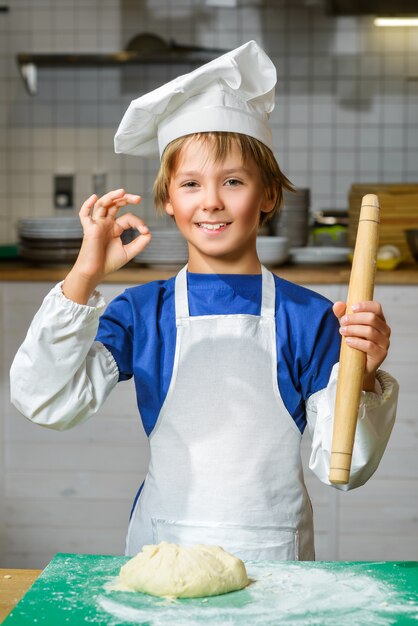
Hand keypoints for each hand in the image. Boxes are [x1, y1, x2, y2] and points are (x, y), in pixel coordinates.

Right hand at [63, 189, 150, 303]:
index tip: (145, 231)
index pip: (128, 217)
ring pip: (102, 205)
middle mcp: (106, 223)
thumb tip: (148, 232)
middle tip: (138, 198)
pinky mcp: (88, 229)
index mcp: (115, 228)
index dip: (138, 222)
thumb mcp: (129, 252)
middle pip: (114, 205)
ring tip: (122, 191)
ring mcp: (97, 224)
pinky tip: (94, 197)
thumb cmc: (108, 263)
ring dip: (111, 196)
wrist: (94, 273)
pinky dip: (87, 205)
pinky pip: (84, 214)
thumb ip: (140, 243)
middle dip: (126, 199)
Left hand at [333, 300, 390, 391]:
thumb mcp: (347, 325)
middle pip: (372, 318)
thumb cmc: (354, 341)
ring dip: (353, 330)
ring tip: (342, 331)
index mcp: (379, 320)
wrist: (358, 364)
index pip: (376, 307)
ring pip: (370, 331)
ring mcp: (384, 342)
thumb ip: (342, 314)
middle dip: (354, 318)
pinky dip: (357, 342)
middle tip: (342, 322)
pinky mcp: (381, 354)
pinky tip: (348, 341)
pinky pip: (369, 345)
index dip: (365, 305)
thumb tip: (337, 304)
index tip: (352, 308)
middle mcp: (385, 330)